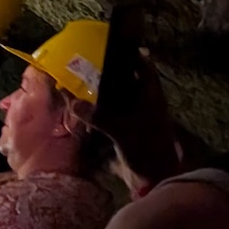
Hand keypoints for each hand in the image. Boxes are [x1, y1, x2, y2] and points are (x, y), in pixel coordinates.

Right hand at [93, 47, 181, 185]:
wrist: (155, 181)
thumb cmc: (146, 149)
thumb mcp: (122, 131)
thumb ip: (99, 116)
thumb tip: (73, 102)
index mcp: (151, 97)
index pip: (145, 67)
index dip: (133, 55)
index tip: (114, 47)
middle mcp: (146, 105)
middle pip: (130, 82)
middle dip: (113, 75)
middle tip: (91, 66)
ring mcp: (139, 120)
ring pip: (122, 100)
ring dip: (106, 95)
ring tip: (84, 86)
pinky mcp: (130, 135)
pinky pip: (115, 118)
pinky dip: (103, 114)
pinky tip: (87, 113)